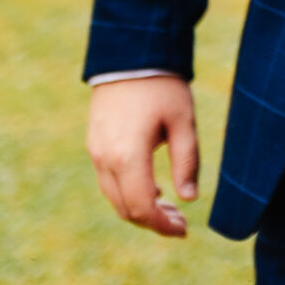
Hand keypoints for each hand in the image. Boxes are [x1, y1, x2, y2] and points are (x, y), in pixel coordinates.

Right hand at [87, 76, 200, 237]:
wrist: (129, 54)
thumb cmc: (161, 85)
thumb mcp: (183, 121)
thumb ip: (187, 161)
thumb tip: (190, 198)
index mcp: (128, 156)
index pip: (141, 207)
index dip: (162, 225)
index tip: (184, 230)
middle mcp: (105, 159)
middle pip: (125, 208)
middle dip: (153, 221)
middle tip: (181, 222)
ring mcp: (95, 152)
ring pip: (114, 197)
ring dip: (140, 208)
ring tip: (171, 208)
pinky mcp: (94, 144)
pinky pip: (109, 180)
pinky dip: (129, 192)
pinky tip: (153, 189)